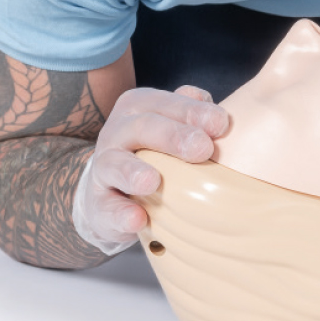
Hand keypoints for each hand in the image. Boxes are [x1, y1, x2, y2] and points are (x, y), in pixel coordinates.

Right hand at [72, 85, 228, 254]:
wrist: (110, 188)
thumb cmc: (155, 150)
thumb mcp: (174, 125)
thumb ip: (195, 115)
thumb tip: (220, 117)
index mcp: (141, 106)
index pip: (168, 102)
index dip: (194, 111)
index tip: (221, 123)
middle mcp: (118, 130)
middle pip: (144, 127)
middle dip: (174, 136)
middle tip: (202, 149)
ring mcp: (104, 166)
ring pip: (115, 164)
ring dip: (133, 172)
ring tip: (153, 182)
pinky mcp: (98, 202)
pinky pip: (106, 207)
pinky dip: (120, 214)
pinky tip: (137, 219)